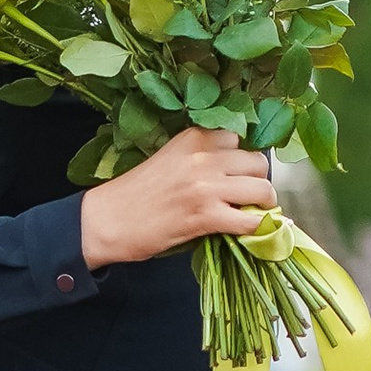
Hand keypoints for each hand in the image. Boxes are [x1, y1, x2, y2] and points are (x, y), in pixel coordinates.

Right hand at [79, 128, 274, 272]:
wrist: (107, 220)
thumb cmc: (133, 193)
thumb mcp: (168, 159)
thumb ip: (199, 159)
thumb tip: (232, 173)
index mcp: (193, 138)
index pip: (238, 139)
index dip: (241, 159)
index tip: (237, 173)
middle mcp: (203, 157)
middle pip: (257, 162)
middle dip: (257, 180)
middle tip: (248, 196)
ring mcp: (207, 186)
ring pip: (262, 189)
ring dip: (263, 205)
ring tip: (252, 214)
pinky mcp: (206, 216)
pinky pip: (250, 220)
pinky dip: (256, 228)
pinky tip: (248, 232)